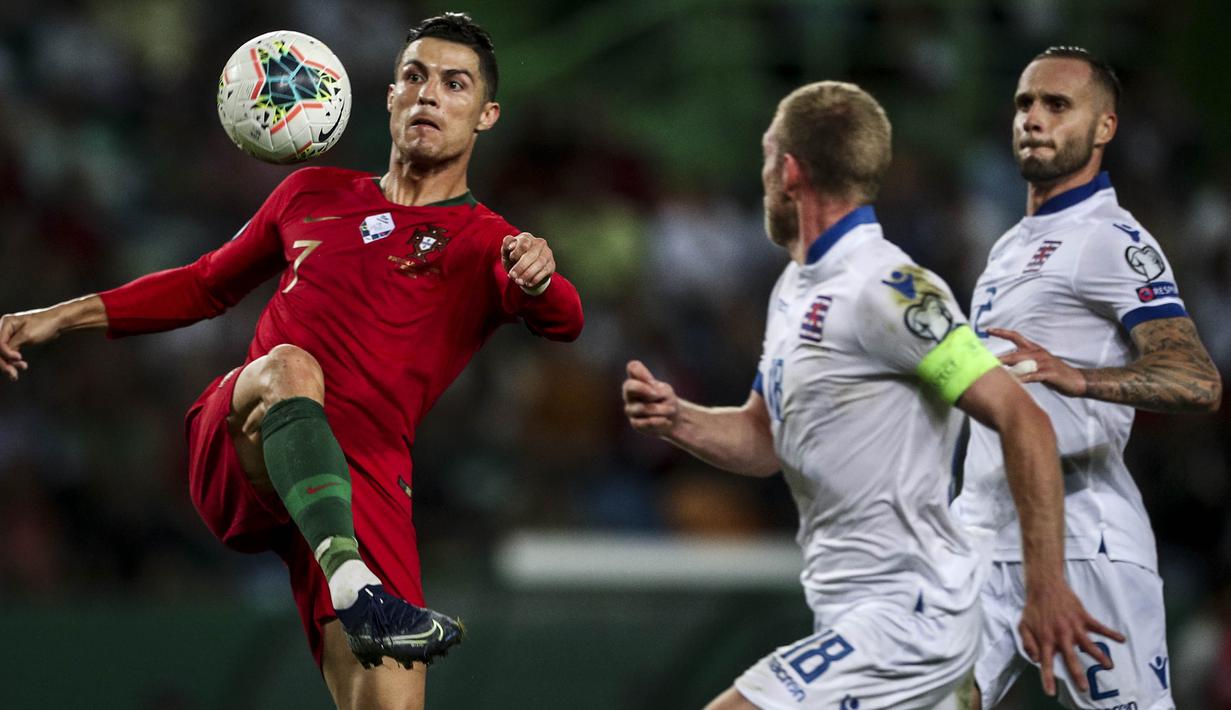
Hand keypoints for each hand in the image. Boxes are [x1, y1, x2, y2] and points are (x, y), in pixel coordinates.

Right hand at [0, 309, 62, 380]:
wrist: (58, 322)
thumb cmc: (44, 324)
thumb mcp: (27, 335)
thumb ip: (13, 344)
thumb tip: (3, 355)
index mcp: (6, 323)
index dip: (6, 353)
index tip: (19, 358)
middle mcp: (5, 329)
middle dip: (4, 362)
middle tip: (13, 373)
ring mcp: (10, 335)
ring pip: (2, 354)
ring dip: (8, 364)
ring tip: (15, 374)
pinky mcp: (16, 342)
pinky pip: (9, 354)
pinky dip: (13, 362)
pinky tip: (21, 367)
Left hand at [502, 232, 554, 292]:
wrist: (524, 271)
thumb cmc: (514, 259)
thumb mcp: (506, 252)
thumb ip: (506, 246)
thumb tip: (511, 245)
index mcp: (526, 238)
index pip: (524, 243)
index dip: (517, 252)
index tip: (510, 258)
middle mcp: (539, 243)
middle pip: (532, 254)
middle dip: (521, 266)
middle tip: (512, 275)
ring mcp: (547, 253)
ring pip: (539, 263)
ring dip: (528, 274)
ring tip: (519, 281)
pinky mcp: (551, 264)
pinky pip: (545, 271)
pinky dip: (535, 278)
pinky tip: (528, 283)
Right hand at [622, 360, 679, 437]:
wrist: (673, 420)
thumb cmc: (667, 401)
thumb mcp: (665, 390)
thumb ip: (655, 389)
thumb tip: (649, 392)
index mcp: (637, 381)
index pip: (633, 368)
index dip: (641, 372)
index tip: (650, 380)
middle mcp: (630, 394)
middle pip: (629, 386)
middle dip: (643, 389)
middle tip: (656, 394)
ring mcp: (631, 409)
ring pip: (642, 407)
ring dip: (660, 409)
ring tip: (671, 410)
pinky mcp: (635, 423)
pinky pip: (645, 422)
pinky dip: (659, 421)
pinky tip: (666, 421)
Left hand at [987, 327, 1085, 395]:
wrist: (1077, 380)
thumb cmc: (1054, 373)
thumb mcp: (1037, 365)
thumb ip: (1022, 363)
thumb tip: (1004, 364)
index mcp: (1034, 349)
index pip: (1016, 336)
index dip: (1002, 332)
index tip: (988, 330)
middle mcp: (1038, 353)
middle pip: (1015, 353)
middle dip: (1000, 358)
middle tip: (984, 361)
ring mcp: (1045, 363)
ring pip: (1023, 363)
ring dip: (1009, 368)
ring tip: (996, 372)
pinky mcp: (1050, 373)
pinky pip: (1034, 375)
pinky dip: (1024, 378)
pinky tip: (1015, 381)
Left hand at [1018, 580, 1125, 696]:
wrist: (1045, 586)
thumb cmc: (1034, 608)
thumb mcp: (1023, 626)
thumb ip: (1027, 644)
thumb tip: (1036, 660)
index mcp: (1045, 638)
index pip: (1046, 662)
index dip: (1047, 678)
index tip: (1051, 692)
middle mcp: (1061, 634)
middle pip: (1070, 658)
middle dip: (1077, 674)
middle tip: (1085, 689)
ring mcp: (1074, 626)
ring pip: (1088, 643)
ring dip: (1099, 655)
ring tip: (1109, 667)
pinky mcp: (1083, 617)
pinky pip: (1099, 626)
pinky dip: (1111, 633)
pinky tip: (1122, 639)